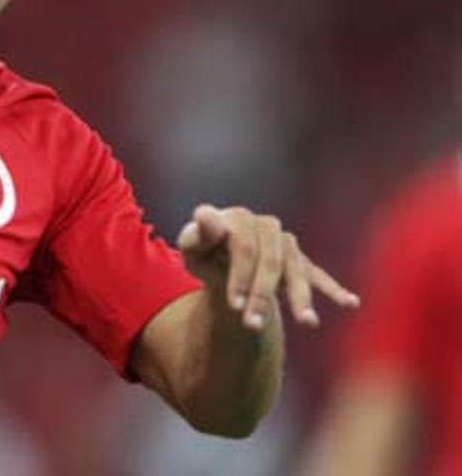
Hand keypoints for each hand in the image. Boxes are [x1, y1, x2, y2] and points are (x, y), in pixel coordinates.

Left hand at [176, 203, 359, 331]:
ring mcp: (285, 242)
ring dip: (300, 299)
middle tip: (253, 326)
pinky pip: (318, 275)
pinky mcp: (298, 259)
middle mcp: (265, 226)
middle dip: (263, 297)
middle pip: (271, 264)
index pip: (244, 248)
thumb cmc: (203, 253)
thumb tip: (209, 218)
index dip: (240, 277)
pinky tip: (351, 303)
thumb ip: (197, 235)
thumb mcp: (192, 248)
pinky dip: (333, 289)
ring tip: (307, 323)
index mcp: (237, 218)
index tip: (234, 306)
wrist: (218, 256)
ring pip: (296, 272)